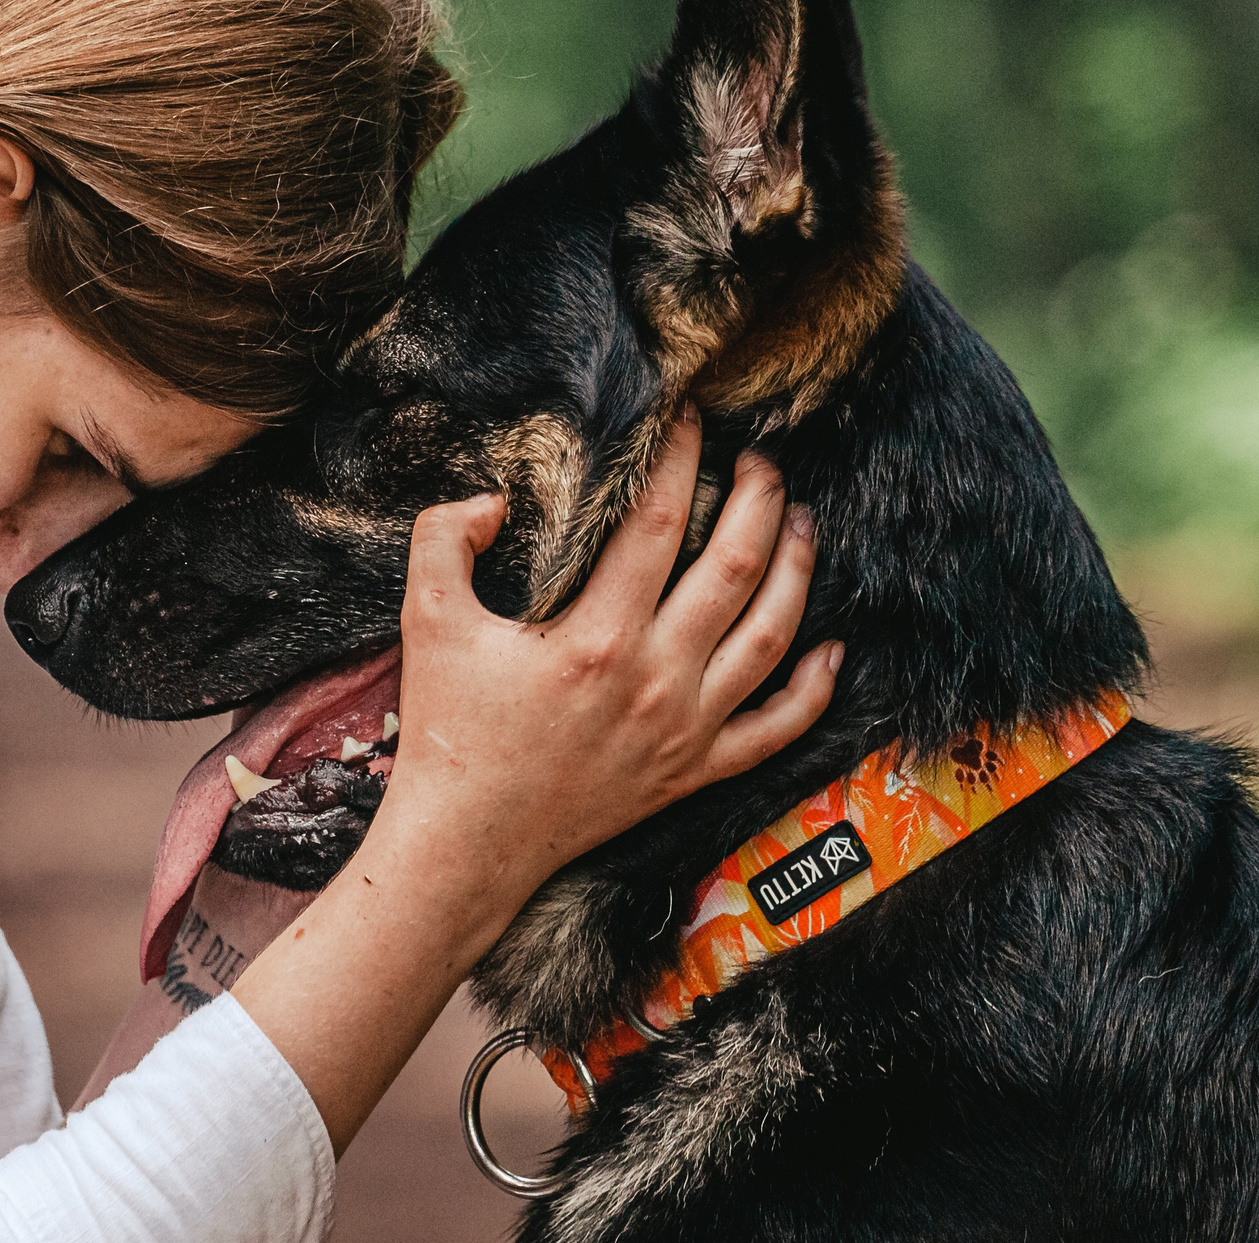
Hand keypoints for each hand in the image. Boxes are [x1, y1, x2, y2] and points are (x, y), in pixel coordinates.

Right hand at [376, 407, 837, 918]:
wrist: (469, 843)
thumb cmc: (448, 729)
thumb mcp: (427, 620)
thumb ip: (444, 538)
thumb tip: (493, 498)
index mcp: (594, 636)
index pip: (657, 522)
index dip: (680, 457)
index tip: (688, 417)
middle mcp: (655, 679)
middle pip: (736, 568)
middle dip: (759, 501)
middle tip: (762, 461)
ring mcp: (685, 729)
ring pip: (772, 637)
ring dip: (797, 571)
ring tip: (801, 521)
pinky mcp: (695, 770)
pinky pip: (777, 728)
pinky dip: (814, 689)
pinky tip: (831, 647)